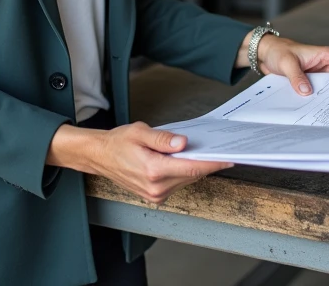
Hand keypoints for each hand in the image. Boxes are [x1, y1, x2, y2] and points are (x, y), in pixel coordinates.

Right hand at [83, 122, 231, 204]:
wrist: (100, 157)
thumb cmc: (118, 143)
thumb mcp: (139, 132)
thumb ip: (163, 138)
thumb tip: (183, 143)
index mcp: (153, 170)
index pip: (192, 167)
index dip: (213, 163)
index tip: (229, 157)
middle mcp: (156, 187)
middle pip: (192, 174)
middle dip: (206, 162)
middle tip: (218, 148)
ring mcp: (155, 194)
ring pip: (186, 180)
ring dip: (195, 167)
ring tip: (202, 151)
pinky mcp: (155, 196)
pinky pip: (178, 183)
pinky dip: (185, 172)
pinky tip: (185, 160)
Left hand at [243, 32, 328, 95]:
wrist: (265, 54)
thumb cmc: (278, 51)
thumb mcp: (287, 62)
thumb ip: (297, 77)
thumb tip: (307, 91)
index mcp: (325, 55)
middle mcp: (325, 64)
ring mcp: (319, 74)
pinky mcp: (312, 81)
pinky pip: (323, 91)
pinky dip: (326, 98)